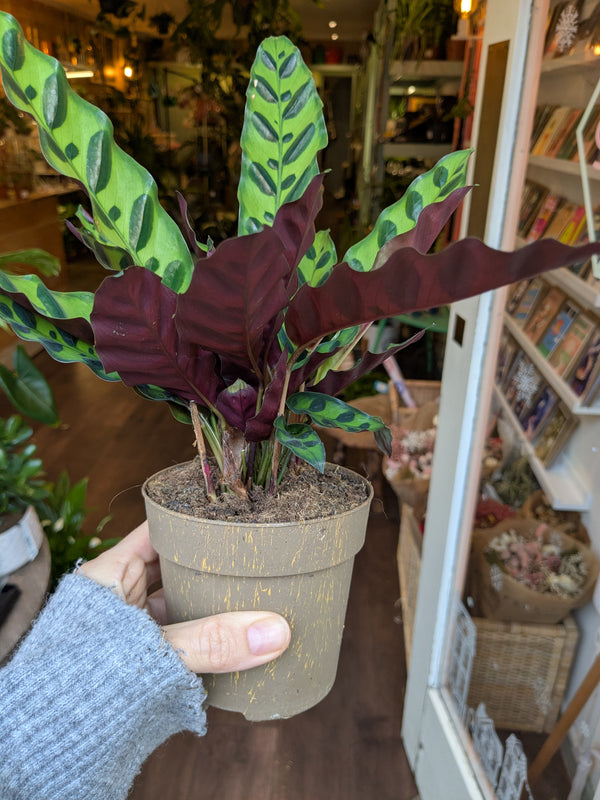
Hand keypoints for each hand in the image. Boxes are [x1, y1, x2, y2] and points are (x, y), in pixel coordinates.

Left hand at [79, 521, 290, 672]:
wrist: (51, 746)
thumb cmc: (82, 684)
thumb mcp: (155, 651)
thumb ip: (213, 641)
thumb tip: (273, 631)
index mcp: (110, 574)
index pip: (160, 529)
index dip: (193, 519)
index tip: (230, 514)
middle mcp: (122, 595)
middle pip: (176, 564)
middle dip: (210, 562)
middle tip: (252, 552)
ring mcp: (134, 626)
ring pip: (181, 601)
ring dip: (210, 601)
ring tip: (252, 588)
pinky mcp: (144, 657)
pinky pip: (183, 635)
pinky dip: (206, 634)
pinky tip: (235, 631)